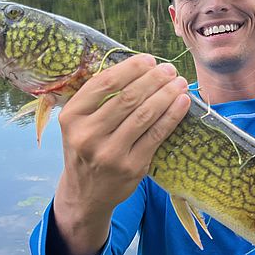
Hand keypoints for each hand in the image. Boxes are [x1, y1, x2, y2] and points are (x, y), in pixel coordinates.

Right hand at [54, 54, 189, 254]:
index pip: (105, 83)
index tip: (148, 60)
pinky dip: (172, 116)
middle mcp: (87, 135)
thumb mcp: (78, 124)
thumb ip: (98, 99)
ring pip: (145, 115)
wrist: (85, 194)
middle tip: (169, 69)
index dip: (131, 68)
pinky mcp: (131, 167)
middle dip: (154, 79)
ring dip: (167, 94)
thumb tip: (138, 68)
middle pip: (128, 97)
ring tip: (180, 83)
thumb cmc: (86, 149)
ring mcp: (110, 153)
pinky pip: (157, 135)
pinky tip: (182, 103)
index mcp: (72, 117)